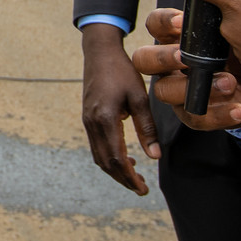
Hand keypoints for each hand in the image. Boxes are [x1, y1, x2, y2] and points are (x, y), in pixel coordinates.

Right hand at [79, 22, 159, 194]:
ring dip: (115, 170)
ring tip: (134, 176)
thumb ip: (147, 128)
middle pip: (105, 163)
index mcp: (105, 119)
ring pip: (98, 156)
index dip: (130, 178)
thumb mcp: (140, 97)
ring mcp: (87, 121)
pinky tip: (124, 156)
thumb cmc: (121, 71)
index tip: (143, 189)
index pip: (117, 159)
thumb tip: (154, 156)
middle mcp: (92, 124)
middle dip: (123, 179)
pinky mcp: (87, 118)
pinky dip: (109, 157)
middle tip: (141, 188)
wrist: (99, 52)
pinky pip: (96, 146)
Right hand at [132, 5, 240, 132]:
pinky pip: (195, 119)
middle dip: (162, 59)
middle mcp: (172, 62)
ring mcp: (180, 90)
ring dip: (194, 88)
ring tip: (229, 83)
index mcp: (179, 35)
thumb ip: (223, 0)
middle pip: (143, 60)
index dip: (163, 22)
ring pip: (164, 92)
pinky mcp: (197, 114)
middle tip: (187, 59)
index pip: (155, 24)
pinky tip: (239, 108)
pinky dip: (217, 115)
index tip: (183, 22)